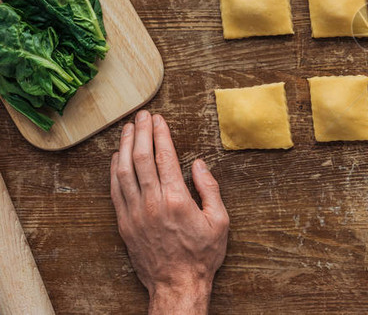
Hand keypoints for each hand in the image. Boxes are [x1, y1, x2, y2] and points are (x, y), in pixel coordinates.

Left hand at [110, 111, 228, 314]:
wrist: (177, 285)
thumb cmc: (201, 255)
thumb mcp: (219, 221)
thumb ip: (210, 189)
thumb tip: (199, 165)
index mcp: (176, 199)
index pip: (164, 157)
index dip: (161, 134)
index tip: (159, 119)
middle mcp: (151, 203)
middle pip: (140, 158)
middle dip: (140, 133)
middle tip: (142, 115)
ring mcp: (134, 213)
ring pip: (123, 171)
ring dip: (124, 146)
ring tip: (127, 129)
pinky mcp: (124, 224)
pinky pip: (115, 190)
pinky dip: (114, 170)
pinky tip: (116, 158)